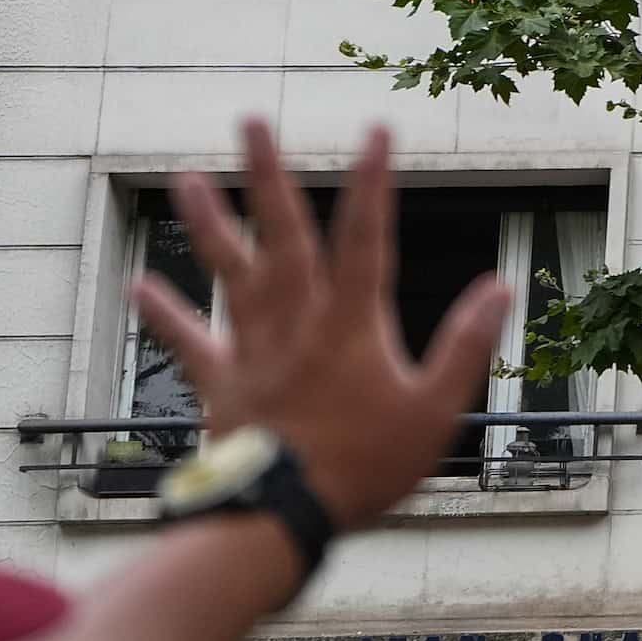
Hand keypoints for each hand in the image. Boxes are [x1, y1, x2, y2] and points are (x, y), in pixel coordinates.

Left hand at [135, 121, 511, 529]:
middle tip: (251, 122)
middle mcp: (297, 323)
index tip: (376, 130)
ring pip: (230, 274)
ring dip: (209, 224)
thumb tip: (500, 286)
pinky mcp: (222, 385)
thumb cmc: (363, 469)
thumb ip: (466, 344)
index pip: (366, 238)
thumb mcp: (435, 411)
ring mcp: (253, 351)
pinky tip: (141, 282)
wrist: (280, 518)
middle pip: (283, 236)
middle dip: (269, 176)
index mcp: (351, 325)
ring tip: (187, 178)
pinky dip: (164, 312)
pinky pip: (189, 341)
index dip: (373, 182)